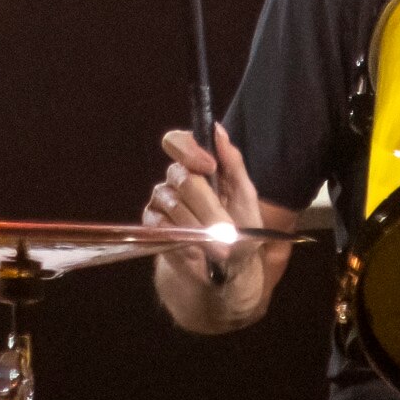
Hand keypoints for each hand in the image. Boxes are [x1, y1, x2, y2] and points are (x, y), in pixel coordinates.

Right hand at [148, 125, 270, 325]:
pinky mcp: (153, 225)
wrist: (228, 269)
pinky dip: (182, 238)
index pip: (178, 142)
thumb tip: (219, 131)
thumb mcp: (246, 195)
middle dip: (207, 204)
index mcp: (198, 165)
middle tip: (224, 226)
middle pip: (181, 177)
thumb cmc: (241, 228)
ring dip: (199, 226)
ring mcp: (163, 201)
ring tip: (217, 244)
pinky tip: (195, 248)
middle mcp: (177, 178)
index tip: (209, 166)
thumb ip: (233, 162)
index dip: (189, 150)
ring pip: (173, 203)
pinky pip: (160, 224)